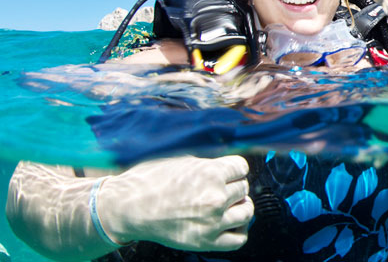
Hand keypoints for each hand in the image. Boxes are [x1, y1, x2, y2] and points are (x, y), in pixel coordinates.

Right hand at [98, 155, 252, 250]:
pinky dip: (239, 230)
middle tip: (221, 189)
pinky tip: (230, 223)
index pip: (242, 167)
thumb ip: (208, 162)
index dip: (234, 169)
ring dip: (240, 206)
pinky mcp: (207, 241)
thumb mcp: (181, 159)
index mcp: (210, 173)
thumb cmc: (148, 181)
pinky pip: (238, 238)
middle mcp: (215, 197)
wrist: (127, 208)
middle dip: (233, 186)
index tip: (228, 172)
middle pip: (244, 188)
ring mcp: (213, 221)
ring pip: (247, 212)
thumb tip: (227, 163)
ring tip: (230, 205)